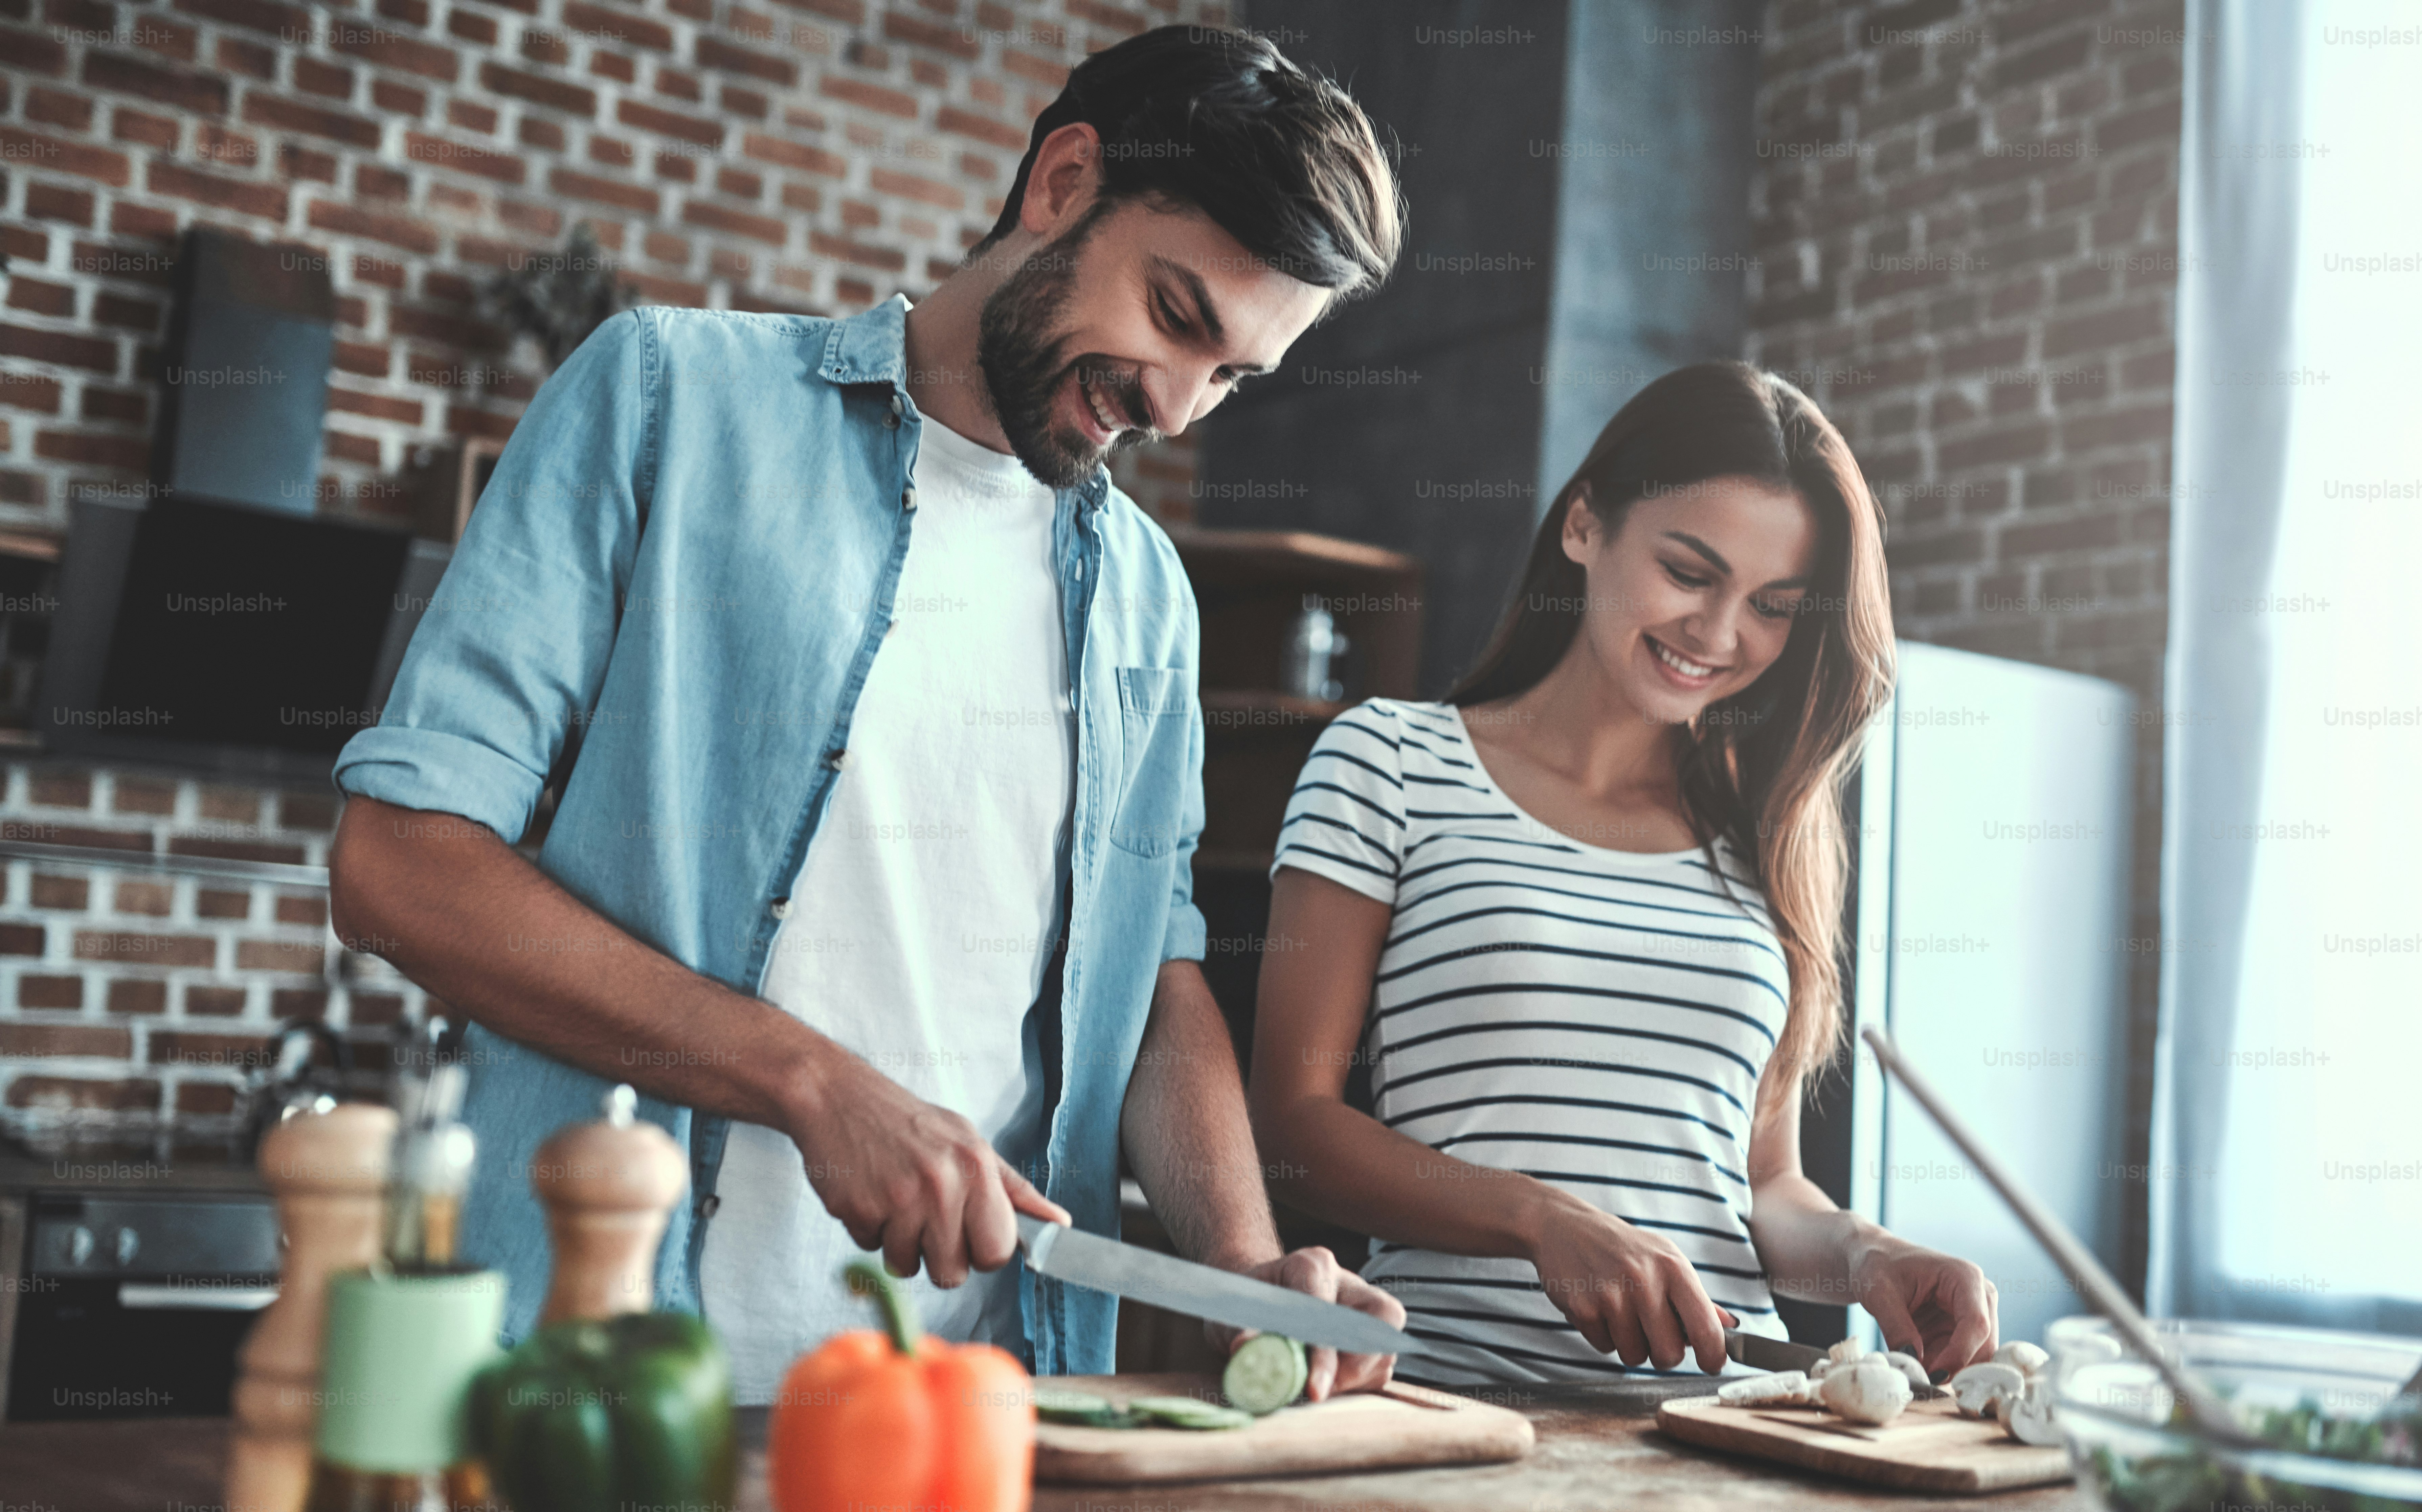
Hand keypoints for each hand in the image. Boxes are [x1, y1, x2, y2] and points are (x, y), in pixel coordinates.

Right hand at [787, 1045, 1068, 1288]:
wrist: (840, 1097)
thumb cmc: (911, 1125)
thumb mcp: (970, 1144)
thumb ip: (1013, 1190)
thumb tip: (1060, 1224)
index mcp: (977, 1167)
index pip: (997, 1251)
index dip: (981, 1251)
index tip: (966, 1232)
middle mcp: (943, 1184)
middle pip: (953, 1272)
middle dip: (938, 1257)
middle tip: (924, 1217)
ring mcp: (898, 1199)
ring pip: (907, 1266)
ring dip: (898, 1244)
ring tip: (894, 1200)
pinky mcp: (859, 1210)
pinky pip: (870, 1250)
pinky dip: (868, 1230)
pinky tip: (869, 1193)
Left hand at [1202, 1246, 1405, 1400]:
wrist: (1254, 1298)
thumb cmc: (1243, 1303)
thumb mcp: (1231, 1313)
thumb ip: (1240, 1330)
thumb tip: (1245, 1347)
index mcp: (1311, 1265)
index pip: (1328, 1311)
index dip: (1324, 1355)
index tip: (1315, 1392)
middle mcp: (1346, 1282)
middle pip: (1380, 1322)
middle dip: (1357, 1365)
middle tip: (1321, 1390)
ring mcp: (1363, 1306)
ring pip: (1383, 1349)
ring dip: (1355, 1379)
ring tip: (1314, 1385)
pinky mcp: (1369, 1333)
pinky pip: (1379, 1366)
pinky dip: (1357, 1384)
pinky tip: (1327, 1382)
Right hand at [1525, 1193, 1735, 1374]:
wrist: (1564, 1227)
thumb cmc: (1622, 1248)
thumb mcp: (1665, 1260)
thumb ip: (1696, 1297)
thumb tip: (1730, 1327)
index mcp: (1673, 1268)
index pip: (1706, 1328)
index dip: (1713, 1356)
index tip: (1711, 1363)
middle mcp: (1645, 1281)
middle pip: (1669, 1354)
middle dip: (1663, 1354)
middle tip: (1653, 1334)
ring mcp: (1611, 1296)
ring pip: (1635, 1356)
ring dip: (1630, 1344)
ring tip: (1621, 1313)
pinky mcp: (1583, 1309)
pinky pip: (1605, 1348)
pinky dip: (1603, 1336)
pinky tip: (1598, 1307)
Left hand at [1849, 1237, 1998, 1378]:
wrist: (1876, 1259)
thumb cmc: (1878, 1265)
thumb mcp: (1879, 1293)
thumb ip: (1896, 1327)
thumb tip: (1913, 1362)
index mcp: (1965, 1276)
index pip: (1976, 1324)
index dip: (1958, 1355)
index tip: (1930, 1374)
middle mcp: (1980, 1295)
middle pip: (1984, 1346)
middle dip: (1954, 1367)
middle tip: (1918, 1377)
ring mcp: (1977, 1313)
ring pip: (1976, 1358)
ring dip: (1947, 1369)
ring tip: (1912, 1365)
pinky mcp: (1966, 1329)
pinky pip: (1963, 1358)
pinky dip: (1942, 1366)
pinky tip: (1918, 1360)